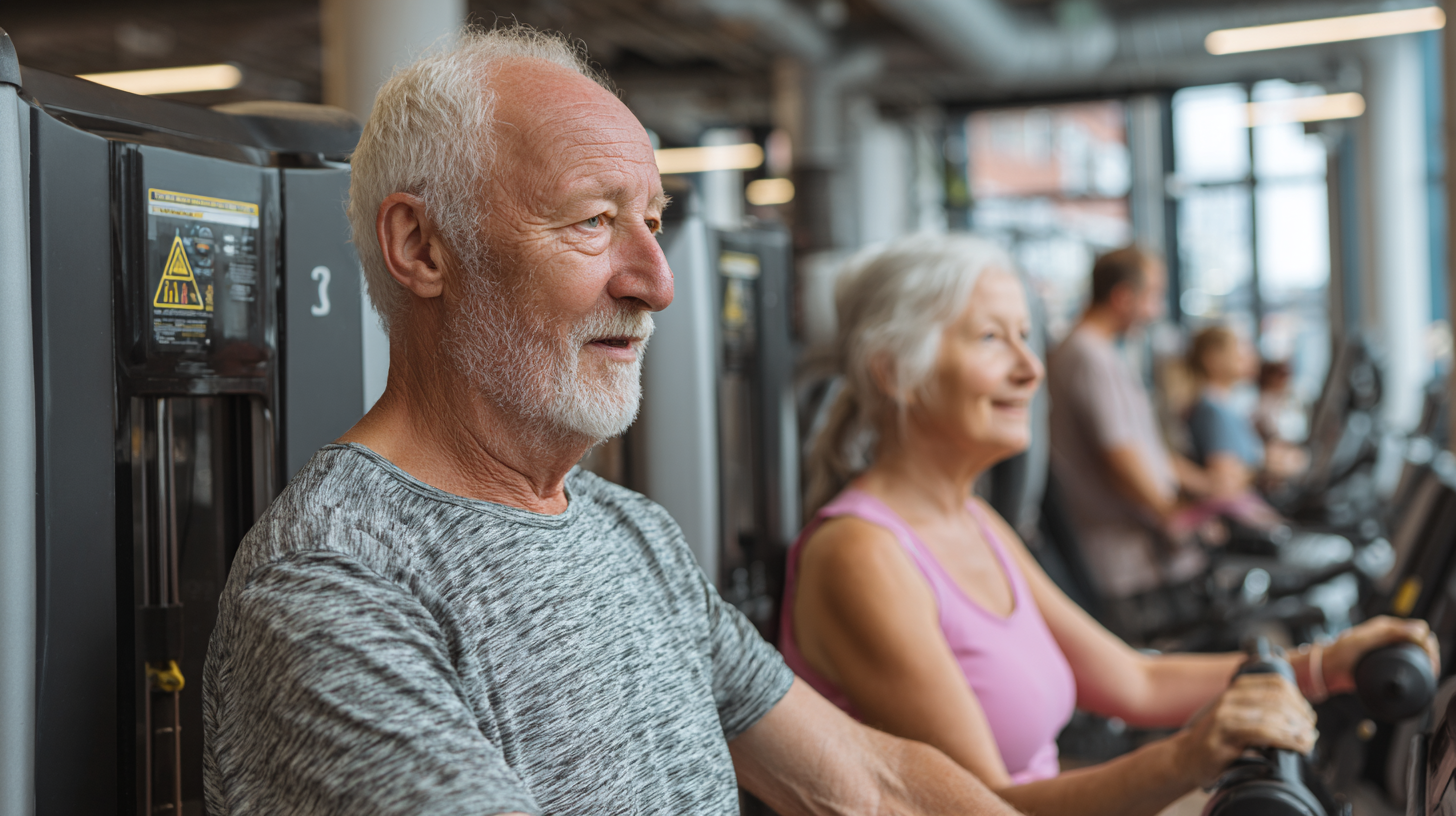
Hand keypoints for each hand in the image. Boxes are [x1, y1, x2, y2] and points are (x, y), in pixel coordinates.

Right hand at [1175, 673, 1317, 787]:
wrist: (1186, 757)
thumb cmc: (1218, 740)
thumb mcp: (1240, 717)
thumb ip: (1263, 710)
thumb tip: (1302, 717)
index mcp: (1237, 688)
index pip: (1277, 683)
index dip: (1299, 700)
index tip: (1308, 718)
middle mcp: (1230, 696)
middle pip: (1278, 698)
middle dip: (1301, 717)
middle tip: (1310, 734)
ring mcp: (1225, 714)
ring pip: (1272, 714)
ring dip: (1296, 730)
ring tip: (1306, 743)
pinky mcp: (1223, 734)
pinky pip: (1261, 731)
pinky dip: (1285, 739)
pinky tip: (1295, 747)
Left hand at [1314, 617, 1439, 696]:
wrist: (1326, 669)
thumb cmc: (1339, 652)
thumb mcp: (1365, 640)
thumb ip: (1389, 634)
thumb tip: (1418, 630)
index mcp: (1386, 627)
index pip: (1418, 629)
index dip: (1427, 641)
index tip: (1428, 655)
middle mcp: (1389, 637)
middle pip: (1420, 642)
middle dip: (1430, 653)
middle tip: (1431, 668)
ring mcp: (1387, 651)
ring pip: (1415, 654)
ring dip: (1424, 662)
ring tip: (1428, 672)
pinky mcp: (1385, 664)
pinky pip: (1407, 665)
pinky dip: (1415, 670)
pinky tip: (1418, 676)